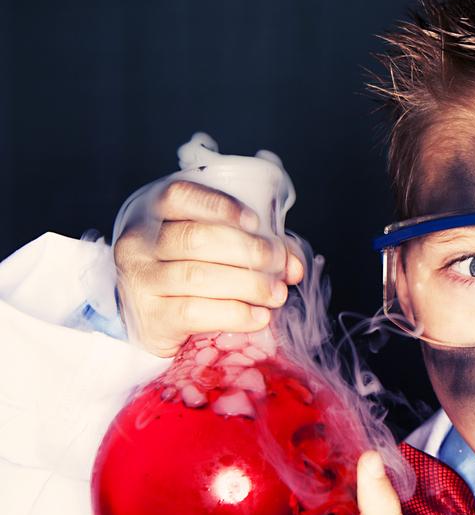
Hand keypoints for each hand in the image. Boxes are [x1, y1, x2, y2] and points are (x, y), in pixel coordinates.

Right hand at [113, 180, 304, 356]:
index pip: (181, 196)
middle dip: (248, 251)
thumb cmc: (193, 267)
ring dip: (248, 285)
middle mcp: (140, 242)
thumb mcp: (218, 244)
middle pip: (196, 238)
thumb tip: (295, 267)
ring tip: (277, 294)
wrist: (152, 314)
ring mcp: (140, 280)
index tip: (255, 222)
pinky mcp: (151, 318)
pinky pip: (194, 313)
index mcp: (156, 212)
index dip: (219, 206)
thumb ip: (259, 245)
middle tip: (279, 265)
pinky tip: (259, 317)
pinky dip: (234, 314)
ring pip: (197, 276)